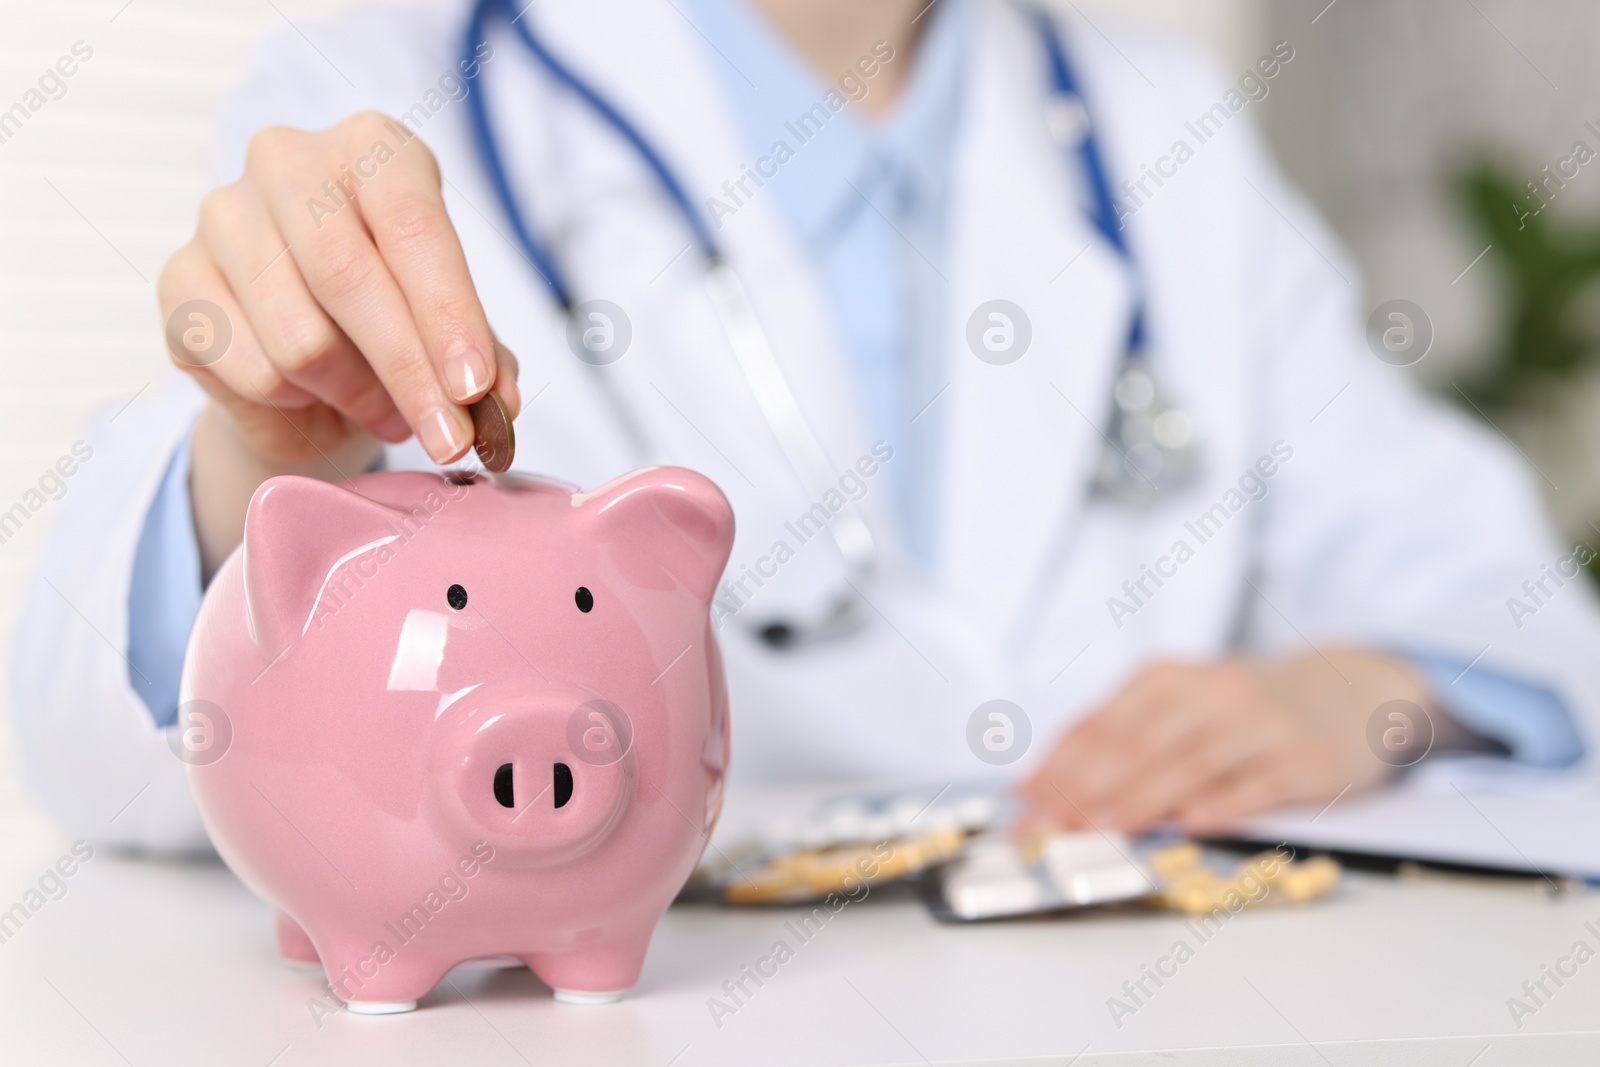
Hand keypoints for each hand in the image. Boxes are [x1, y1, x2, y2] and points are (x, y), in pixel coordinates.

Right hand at [156, 112, 520, 575]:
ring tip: (379, 406)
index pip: (412, 226)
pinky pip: (251, 368)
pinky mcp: (177, 281)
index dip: (448, 314)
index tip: (474, 388)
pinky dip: (296, 400)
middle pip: (347, 277)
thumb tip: (496, 401)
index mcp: (371, 150)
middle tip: (449, 438)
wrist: (298, 362)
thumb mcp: (449, 329)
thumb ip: (481, 355)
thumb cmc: (387, 322)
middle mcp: (287, 162)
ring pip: (298, 337)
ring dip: (355, 394)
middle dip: (409, 371)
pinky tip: (309, 392)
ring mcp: (221, 216)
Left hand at [1014, 649, 1440, 835]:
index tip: (1021, 808)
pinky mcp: (1303, 757)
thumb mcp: (1182, 704)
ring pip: (1189, 763)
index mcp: (1164, 679)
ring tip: (1100, 827)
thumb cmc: (1245, 708)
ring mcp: (1258, 724)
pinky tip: (1194, 822)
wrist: (1349, 688)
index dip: (1056, 768)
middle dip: (1082, 789)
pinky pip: (1259, 782)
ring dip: (1141, 798)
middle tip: (1044, 828)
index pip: (1098, 726)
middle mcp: (1208, 694)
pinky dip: (1225, 802)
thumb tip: (1041, 787)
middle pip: (1135, 745)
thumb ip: (1120, 739)